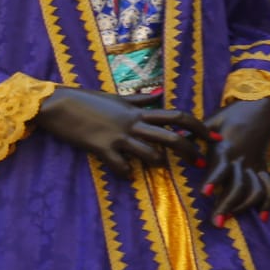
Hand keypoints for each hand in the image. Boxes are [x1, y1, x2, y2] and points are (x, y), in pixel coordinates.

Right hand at [35, 88, 208, 173]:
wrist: (56, 104)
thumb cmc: (84, 99)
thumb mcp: (114, 97)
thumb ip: (138, 99)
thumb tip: (159, 94)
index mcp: (137, 111)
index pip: (177, 116)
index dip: (199, 127)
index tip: (214, 138)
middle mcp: (132, 124)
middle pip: (172, 137)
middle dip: (191, 151)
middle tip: (201, 163)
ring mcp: (118, 137)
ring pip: (150, 153)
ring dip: (158, 164)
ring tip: (159, 168)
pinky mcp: (101, 148)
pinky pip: (120, 166)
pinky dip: (126, 173)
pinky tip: (127, 175)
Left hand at [202, 97, 269, 222]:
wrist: (261, 105)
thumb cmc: (232, 113)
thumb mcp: (211, 120)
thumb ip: (194, 133)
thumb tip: (174, 138)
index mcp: (226, 148)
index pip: (220, 167)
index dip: (214, 180)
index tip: (205, 194)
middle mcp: (241, 159)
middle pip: (237, 186)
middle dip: (227, 205)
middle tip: (216, 222)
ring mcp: (254, 164)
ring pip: (253, 190)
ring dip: (243, 207)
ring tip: (228, 220)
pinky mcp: (262, 166)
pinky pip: (268, 186)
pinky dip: (268, 201)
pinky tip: (262, 216)